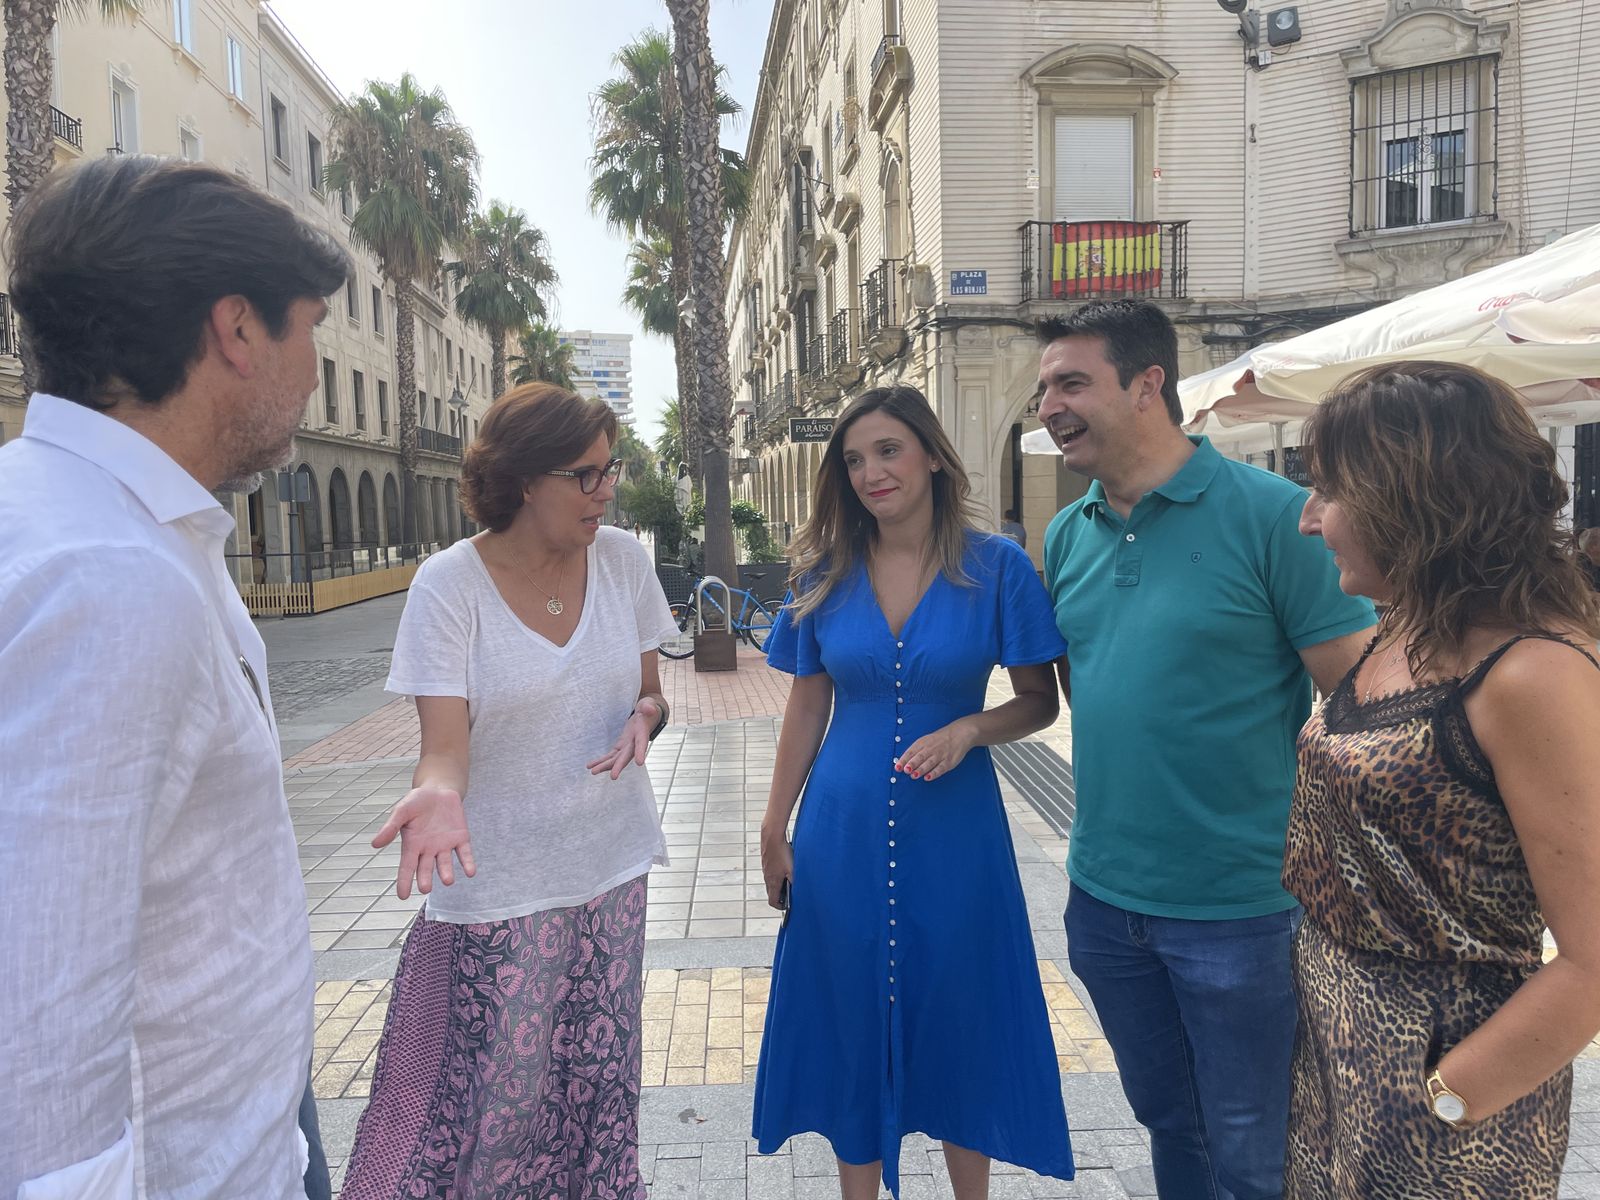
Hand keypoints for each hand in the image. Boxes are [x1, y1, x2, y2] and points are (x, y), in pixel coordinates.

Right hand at [371, 782, 475, 899]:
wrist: (439, 789)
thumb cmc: (416, 802)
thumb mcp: (401, 811)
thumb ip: (390, 827)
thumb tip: (375, 844)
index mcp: (412, 845)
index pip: (407, 867)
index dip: (404, 881)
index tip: (402, 896)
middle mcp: (428, 850)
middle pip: (426, 868)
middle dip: (426, 879)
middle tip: (426, 888)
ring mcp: (445, 845)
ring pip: (445, 863)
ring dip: (447, 872)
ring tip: (448, 880)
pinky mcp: (461, 838)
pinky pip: (464, 852)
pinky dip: (468, 862)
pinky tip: (470, 872)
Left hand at [587, 696, 660, 779]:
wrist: (646, 716)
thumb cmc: (648, 709)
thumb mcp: (649, 705)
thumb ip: (649, 707)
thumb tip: (649, 709)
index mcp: (642, 734)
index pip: (642, 744)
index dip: (640, 752)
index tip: (640, 762)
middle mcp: (635, 744)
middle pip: (626, 756)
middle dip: (619, 766)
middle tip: (613, 777)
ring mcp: (627, 747)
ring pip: (616, 759)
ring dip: (605, 766)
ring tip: (593, 771)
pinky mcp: (621, 746)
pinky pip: (610, 756)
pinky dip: (601, 761)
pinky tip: (591, 766)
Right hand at [760, 826, 793, 909]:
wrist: (771, 836)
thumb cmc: (782, 852)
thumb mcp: (793, 869)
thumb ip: (795, 882)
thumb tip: (799, 892)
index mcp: (773, 882)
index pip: (772, 901)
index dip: (780, 907)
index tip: (787, 906)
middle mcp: (767, 877)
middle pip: (772, 892)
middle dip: (781, 895)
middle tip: (791, 893)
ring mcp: (766, 869)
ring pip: (772, 882)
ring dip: (780, 884)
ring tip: (790, 878)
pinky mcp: (766, 862)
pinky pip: (771, 873)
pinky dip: (778, 874)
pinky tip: (786, 866)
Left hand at [895, 717, 976, 781]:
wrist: (959, 733)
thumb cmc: (939, 739)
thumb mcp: (926, 741)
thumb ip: (915, 751)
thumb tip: (903, 762)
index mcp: (923, 743)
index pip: (911, 752)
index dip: (904, 760)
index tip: (897, 767)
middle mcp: (931, 748)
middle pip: (920, 757)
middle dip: (912, 763)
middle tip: (905, 770)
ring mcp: (940, 755)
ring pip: (929, 763)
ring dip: (921, 769)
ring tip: (914, 775)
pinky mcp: (949, 761)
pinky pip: (940, 768)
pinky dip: (934, 773)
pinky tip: (928, 778)